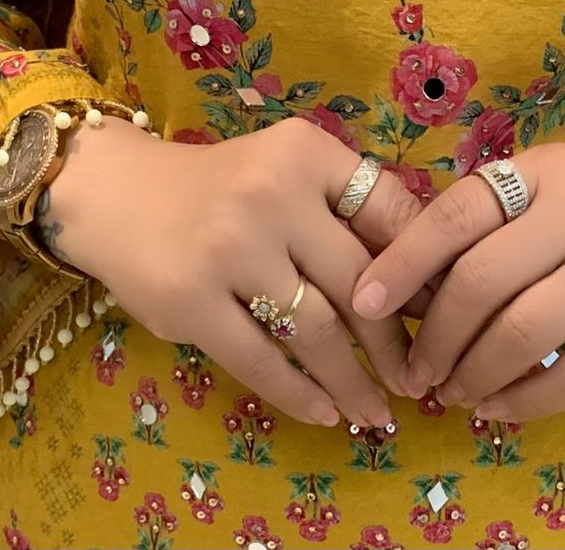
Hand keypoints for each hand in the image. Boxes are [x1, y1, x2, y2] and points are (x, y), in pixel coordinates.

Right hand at [38, 113, 427, 428]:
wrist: (119, 196)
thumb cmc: (224, 186)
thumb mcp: (289, 168)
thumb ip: (348, 204)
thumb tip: (425, 275)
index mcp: (305, 152)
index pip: (387, 210)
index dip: (423, 267)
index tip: (445, 311)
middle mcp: (271, 194)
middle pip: (359, 280)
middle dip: (395, 340)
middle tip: (419, 377)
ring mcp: (229, 250)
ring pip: (315, 330)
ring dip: (354, 379)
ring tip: (378, 411)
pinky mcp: (191, 302)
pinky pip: (260, 361)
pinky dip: (300, 393)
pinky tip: (325, 411)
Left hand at [349, 142, 564, 420]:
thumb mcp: (561, 182)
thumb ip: (499, 217)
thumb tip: (410, 279)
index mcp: (546, 172)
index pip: (456, 213)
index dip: (401, 261)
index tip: (362, 302)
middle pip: (479, 282)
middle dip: (432, 335)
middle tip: (412, 369)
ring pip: (520, 335)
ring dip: (470, 373)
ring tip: (450, 391)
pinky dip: (521, 401)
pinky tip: (495, 407)